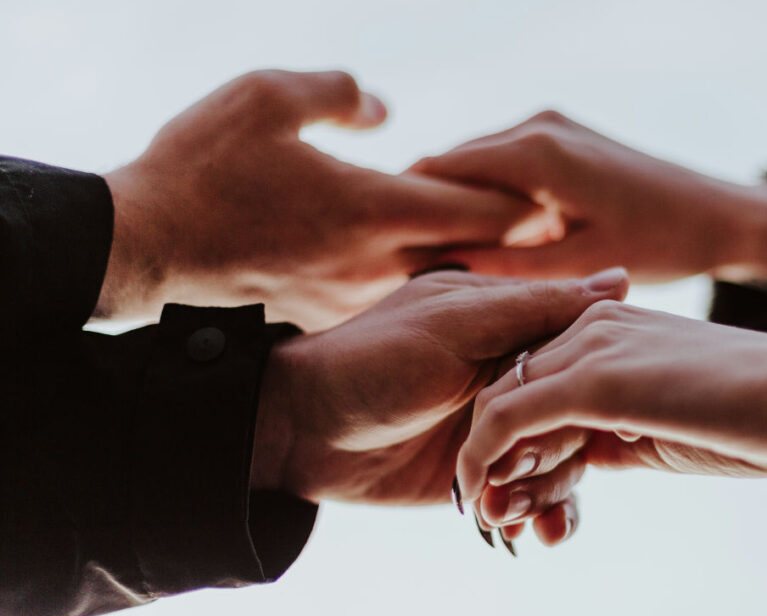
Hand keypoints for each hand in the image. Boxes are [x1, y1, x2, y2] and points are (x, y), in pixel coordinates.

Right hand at [99, 70, 540, 330]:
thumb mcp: (266, 97)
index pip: (476, 207)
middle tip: (557, 231)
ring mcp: (354, 294)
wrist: (145, 245)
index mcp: (374, 208)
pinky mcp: (328, 310)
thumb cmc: (202, 167)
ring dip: (472, 264)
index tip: (559, 197)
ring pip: (435, 278)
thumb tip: (382, 109)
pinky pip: (393, 293)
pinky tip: (429, 268)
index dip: (523, 201)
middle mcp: (376, 262)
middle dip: (515, 240)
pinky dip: (422, 280)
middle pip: (470, 253)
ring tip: (508, 251)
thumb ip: (336, 92)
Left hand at [250, 268, 628, 512]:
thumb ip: (535, 308)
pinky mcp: (489, 477)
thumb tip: (623, 281)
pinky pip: (537, 500)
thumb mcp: (455, 324)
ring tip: (510, 512)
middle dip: (564, 454)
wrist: (301, 432)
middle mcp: (520, 378)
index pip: (588, 354)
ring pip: (567, 464)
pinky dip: (542, 519)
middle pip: (584, 418)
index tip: (585, 417)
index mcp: (517, 327)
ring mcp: (506, 431)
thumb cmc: (371, 361)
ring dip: (550, 493)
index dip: (593, 388)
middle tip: (520, 471)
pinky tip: (532, 535)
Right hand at [410, 110, 766, 284]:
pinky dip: (486, 198)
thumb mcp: (578, 267)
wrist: (722, 217)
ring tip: (432, 257)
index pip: (437, 171)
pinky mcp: (563, 137)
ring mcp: (551, 126)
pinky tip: (482, 241)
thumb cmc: (661, 245)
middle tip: (397, 263)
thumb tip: (434, 269)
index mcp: (535, 152)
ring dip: (456, 205)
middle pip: (451, 164)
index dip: (403, 212)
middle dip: (425, 209)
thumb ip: (505, 268)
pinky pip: (504, 166)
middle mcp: (537, 126)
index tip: (380, 257)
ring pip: (476, 165)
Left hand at [457, 302, 766, 521]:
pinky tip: (481, 500)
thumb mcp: (670, 424)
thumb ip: (619, 431)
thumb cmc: (760, 415)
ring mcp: (590, 347)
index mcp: (610, 329)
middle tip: (489, 514)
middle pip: (508, 390)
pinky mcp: (593, 379)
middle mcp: (590, 326)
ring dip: (484, 467)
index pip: (535, 381)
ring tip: (487, 519)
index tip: (515, 494)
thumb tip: (585, 458)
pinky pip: (510, 420)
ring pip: (499, 405)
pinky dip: (484, 460)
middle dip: (492, 456)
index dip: (516, 440)